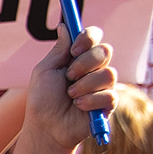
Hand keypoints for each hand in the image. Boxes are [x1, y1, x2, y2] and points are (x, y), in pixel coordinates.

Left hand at [23, 27, 116, 153]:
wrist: (46, 127)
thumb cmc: (43, 100)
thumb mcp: (45, 71)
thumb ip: (59, 50)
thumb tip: (65, 26)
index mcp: (78, 57)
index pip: (94, 36)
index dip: (88, 38)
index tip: (74, 49)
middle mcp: (94, 68)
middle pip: (105, 51)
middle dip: (85, 63)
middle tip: (69, 76)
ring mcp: (103, 85)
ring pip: (108, 73)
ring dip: (84, 85)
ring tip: (70, 96)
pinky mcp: (109, 103)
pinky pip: (109, 95)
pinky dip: (90, 101)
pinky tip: (78, 106)